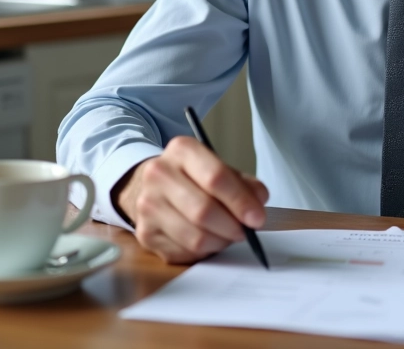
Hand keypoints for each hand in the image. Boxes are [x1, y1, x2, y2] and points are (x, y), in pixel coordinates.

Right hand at [113, 135, 268, 263]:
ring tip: (227, 235)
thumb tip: (258, 203)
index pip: (215, 177)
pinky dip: (204, 251)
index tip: (257, 217)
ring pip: (195, 237)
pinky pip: (184, 252)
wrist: (154, 187)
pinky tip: (208, 240)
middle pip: (203, 210)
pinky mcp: (145, 234)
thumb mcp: (220, 169)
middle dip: (232, 226)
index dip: (240, 201)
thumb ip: (244, 184)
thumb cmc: (194, 179)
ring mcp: (147, 205)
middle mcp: (158, 174)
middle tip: (245, 231)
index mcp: (182, 150)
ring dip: (220, 242)